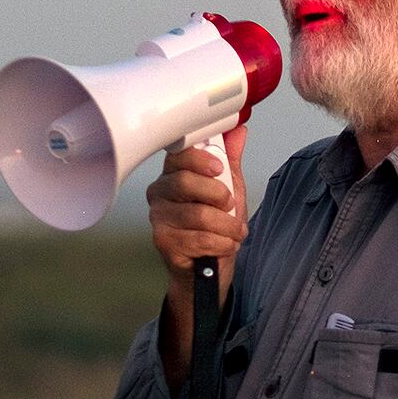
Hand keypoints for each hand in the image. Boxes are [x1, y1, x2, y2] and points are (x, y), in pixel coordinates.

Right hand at [148, 127, 249, 383]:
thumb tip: (238, 129)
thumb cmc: (216, 225)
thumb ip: (231, 161)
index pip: (179, 154)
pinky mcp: (164, 242)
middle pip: (186, 182)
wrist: (210, 268)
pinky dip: (223, 243)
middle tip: (230, 207)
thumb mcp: (230, 189)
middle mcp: (160, 192)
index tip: (218, 169)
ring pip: (199, 214)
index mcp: (174, 173)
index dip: (199, 159)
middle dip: (219, 196)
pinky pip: (201, 238)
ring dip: (227, 225)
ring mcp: (159, 218)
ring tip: (234, 231)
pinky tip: (224, 245)